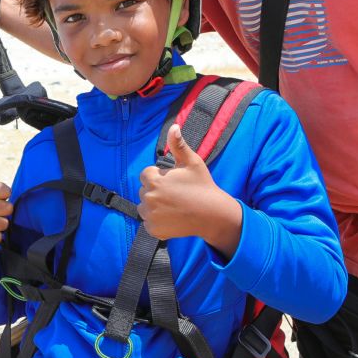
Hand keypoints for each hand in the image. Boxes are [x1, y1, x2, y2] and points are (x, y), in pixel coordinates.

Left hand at [139, 124, 241, 253]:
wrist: (212, 214)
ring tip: (173, 206)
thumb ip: (178, 145)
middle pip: (144, 191)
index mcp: (154, 180)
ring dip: (154, 206)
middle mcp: (148, 198)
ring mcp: (150, 215)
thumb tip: (174, 127)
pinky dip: (157, 221)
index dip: (160, 177)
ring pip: (144, 207)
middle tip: (176, 195)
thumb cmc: (203, 186)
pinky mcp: (153, 230)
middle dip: (156, 191)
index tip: (174, 182)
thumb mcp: (192, 162)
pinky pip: (148, 222)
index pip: (146, 175)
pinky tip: (172, 217)